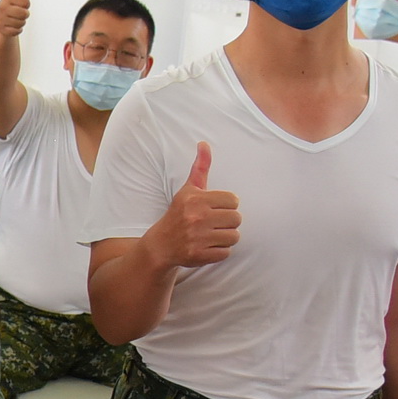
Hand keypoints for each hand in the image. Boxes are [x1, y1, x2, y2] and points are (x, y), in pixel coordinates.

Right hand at [0, 0, 30, 36]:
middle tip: (19, 10)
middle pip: (24, 14)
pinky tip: (12, 24)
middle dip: (25, 13)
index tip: (21, 1)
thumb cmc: (15, 1)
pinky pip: (17, 31)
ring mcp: (1, 18)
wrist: (5, 17)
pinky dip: (17, 29)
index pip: (26, 2)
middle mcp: (2, 7)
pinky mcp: (1, 29)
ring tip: (16, 17)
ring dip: (22, 21)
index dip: (27, 3)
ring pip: (21, 23)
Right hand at [145, 141, 239, 269]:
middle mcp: (196, 217)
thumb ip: (200, 168)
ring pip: (234, 236)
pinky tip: (207, 246)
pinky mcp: (199, 255)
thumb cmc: (179, 214)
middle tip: (213, 223)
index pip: (233, 200)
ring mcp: (197, 238)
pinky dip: (219, 251)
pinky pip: (226, 252)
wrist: (160, 245)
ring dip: (225, 237)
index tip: (213, 209)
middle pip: (237, 218)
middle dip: (227, 222)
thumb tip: (204, 143)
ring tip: (211, 235)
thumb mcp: (188, 190)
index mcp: (195, 199)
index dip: (226, 205)